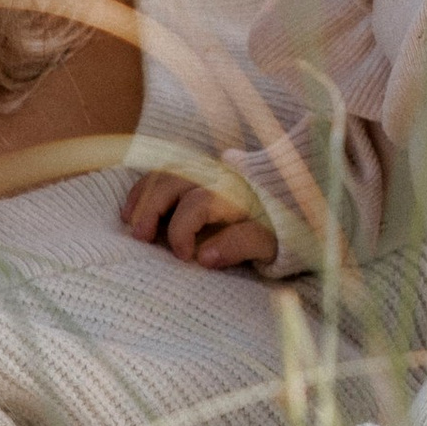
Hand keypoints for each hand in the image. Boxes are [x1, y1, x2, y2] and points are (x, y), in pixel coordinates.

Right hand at [120, 168, 275, 270]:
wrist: (297, 198)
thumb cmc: (280, 228)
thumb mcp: (269, 243)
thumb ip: (239, 246)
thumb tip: (205, 256)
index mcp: (235, 194)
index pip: (196, 206)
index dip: (182, 232)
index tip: (183, 257)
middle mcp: (218, 175)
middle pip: (174, 181)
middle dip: (151, 208)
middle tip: (139, 237)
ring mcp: (208, 169)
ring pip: (167, 171)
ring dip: (144, 194)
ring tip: (129, 220)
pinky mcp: (202, 169)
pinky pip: (168, 169)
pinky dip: (147, 185)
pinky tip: (136, 205)